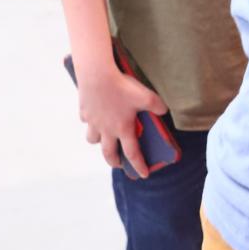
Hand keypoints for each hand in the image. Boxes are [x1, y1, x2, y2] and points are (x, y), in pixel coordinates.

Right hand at [75, 58, 169, 176]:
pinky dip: (90, 122)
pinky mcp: (84, 111)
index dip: (139, 165)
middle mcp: (106, 129)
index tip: (143, 175)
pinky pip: (86, 121)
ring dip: (99, 142)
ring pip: (93, 140)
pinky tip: (95, 116)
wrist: (96, 75)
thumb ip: (157, 106)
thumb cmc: (122, 87)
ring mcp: (93, 122)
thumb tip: (163, 111)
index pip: (132, 153)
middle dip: (114, 162)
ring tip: (105, 140)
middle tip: (119, 164)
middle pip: (108, 153)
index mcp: (122, 128)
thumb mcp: (146, 96)